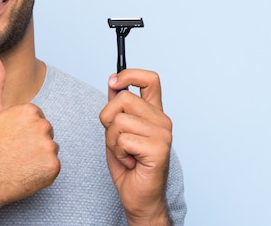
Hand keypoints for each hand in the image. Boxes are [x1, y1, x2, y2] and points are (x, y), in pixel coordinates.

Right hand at [0, 51, 59, 208]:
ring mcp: (49, 148)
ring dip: (37, 154)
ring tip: (17, 160)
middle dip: (31, 139)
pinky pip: (53, 165)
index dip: (20, 127)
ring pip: (49, 147)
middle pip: (44, 130)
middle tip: (11, 149)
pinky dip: (42, 170)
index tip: (7, 136)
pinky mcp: (53, 168)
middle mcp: (43, 127)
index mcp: (29, 110)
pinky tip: (25, 171)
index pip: (35, 116)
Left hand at [99, 69, 172, 225]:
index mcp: (154, 113)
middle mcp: (162, 120)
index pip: (150, 79)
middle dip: (107, 118)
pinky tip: (130, 162)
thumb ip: (117, 107)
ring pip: (119, 120)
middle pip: (123, 98)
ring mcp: (163, 134)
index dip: (129, 74)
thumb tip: (112, 82)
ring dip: (112, 140)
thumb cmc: (129, 166)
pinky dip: (118, 152)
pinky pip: (123, 139)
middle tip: (117, 139)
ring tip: (124, 153)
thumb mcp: (117, 131)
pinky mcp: (158, 149)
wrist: (139, 197)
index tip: (113, 82)